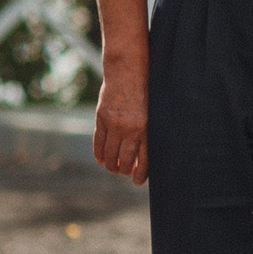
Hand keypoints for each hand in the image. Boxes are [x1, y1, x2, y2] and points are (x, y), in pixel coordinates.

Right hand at [92, 63, 149, 186]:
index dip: (140, 174)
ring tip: (113, 168)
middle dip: (124, 170)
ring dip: (111, 164)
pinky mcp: (101, 118)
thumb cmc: (145, 93)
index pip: (144, 159)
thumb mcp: (153, 113)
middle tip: (124, 173)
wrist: (128, 72)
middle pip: (125, 159)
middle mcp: (131, 129)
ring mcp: (114, 124)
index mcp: (147, 129)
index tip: (138, 181)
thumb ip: (148, 132)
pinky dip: (99, 153)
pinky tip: (101, 159)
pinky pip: (99, 141)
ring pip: (110, 153)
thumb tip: (144, 155)